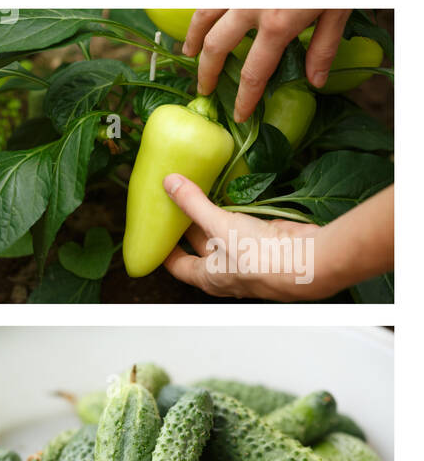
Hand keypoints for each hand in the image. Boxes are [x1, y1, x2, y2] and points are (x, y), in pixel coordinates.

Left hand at [162, 176, 392, 300]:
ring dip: (210, 212)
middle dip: (185, 223)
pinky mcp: (263, 238)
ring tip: (193, 186)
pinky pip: (242, 222)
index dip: (163, 249)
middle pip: (198, 244)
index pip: (177, 265)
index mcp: (208, 276)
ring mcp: (246, 254)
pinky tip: (226, 189)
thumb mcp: (218, 226)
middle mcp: (225, 268)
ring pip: (221, 231)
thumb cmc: (259, 257)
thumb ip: (193, 204)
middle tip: (170, 198)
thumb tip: (169, 183)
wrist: (309, 261)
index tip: (152, 229)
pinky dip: (233, 207)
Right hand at [184, 8, 351, 118]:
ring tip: (190, 54)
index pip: (254, 72)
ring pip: (204, 16)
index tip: (238, 115)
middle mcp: (252, 6)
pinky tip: (200, 19)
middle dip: (208, 73)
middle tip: (205, 90)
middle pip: (218, 47)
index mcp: (278, 23)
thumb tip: (313, 83)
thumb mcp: (339, 12)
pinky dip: (201, 9)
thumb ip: (323, 49)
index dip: (244, 98)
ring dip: (194, 38)